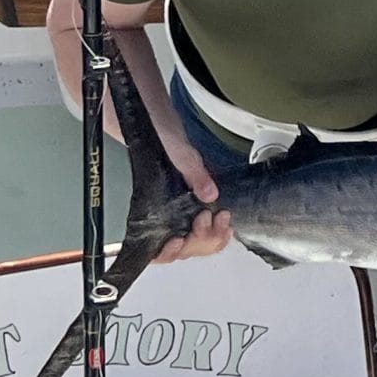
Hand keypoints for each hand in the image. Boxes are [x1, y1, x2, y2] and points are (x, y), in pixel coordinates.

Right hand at [154, 144, 233, 261]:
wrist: (162, 124)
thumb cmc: (162, 138)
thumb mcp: (179, 153)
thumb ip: (194, 174)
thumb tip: (210, 194)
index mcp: (151, 211)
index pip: (154, 249)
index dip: (166, 251)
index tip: (179, 239)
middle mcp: (165, 219)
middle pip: (182, 250)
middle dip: (201, 239)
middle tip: (212, 218)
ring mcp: (181, 216)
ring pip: (196, 243)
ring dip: (212, 236)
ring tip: (223, 217)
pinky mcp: (195, 209)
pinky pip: (207, 231)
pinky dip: (218, 230)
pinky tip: (225, 221)